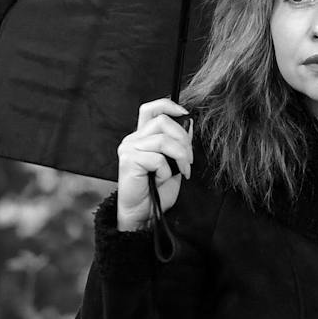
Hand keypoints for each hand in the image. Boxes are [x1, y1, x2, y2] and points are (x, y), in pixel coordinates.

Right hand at [115, 99, 192, 230]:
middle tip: (189, 160)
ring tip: (183, 171)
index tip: (184, 113)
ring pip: (163, 139)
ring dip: (180, 156)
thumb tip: (189, 123)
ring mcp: (129, 149)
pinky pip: (157, 158)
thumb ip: (178, 143)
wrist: (144, 213)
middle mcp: (133, 139)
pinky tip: (162, 180)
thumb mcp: (174, 163)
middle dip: (184, 139)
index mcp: (142, 137)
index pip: (150, 109)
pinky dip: (166, 170)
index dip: (168, 105)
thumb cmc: (157, 190)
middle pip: (162, 121)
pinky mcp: (129, 161)